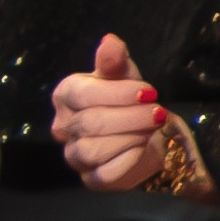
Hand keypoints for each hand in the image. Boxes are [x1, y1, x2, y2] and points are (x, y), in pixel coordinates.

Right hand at [52, 33, 171, 191]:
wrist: (149, 134)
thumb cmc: (131, 100)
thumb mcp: (126, 76)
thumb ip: (115, 61)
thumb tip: (110, 41)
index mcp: (66, 96)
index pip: (82, 94)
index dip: (117, 94)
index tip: (149, 92)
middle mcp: (62, 127)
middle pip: (90, 122)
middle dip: (131, 117)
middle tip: (157, 113)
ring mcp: (74, 156)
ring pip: (95, 149)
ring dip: (131, 138)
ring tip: (150, 130)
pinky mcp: (91, 179)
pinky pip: (106, 174)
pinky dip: (129, 160)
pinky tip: (142, 148)